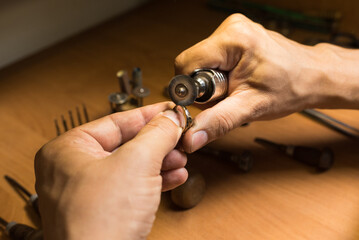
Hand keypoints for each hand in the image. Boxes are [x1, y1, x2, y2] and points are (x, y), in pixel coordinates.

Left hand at [35, 102, 187, 239]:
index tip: (169, 111)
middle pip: (125, 145)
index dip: (148, 115)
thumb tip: (170, 117)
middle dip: (158, 143)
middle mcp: (72, 169)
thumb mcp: (136, 163)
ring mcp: (86, 192)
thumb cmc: (99, 222)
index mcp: (67, 150)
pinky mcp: (102, 211)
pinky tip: (174, 177)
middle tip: (179, 136)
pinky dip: (154, 181)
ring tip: (181, 158)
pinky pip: (130, 187)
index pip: (115, 121)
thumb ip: (157, 133)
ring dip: (160, 162)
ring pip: (130, 167)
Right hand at [175, 14, 355, 152]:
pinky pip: (212, 61)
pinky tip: (239, 81)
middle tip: (232, 95)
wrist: (312, 77)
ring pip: (202, 65)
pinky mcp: (234, 37)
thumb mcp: (251, 108)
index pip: (186, 64)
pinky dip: (221, 77)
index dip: (193, 89)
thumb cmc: (291, 87)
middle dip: (207, 89)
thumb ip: (217, 122)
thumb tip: (190, 138)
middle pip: (193, 65)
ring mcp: (232, 30)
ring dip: (214, 84)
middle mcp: (230, 28)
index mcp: (233, 39)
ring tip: (239, 88)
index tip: (213, 100)